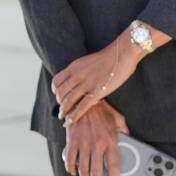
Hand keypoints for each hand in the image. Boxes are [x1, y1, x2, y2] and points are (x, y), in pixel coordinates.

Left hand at [53, 22, 169, 123]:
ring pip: (69, 101)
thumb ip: (78, 71)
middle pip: (61, 93)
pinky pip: (82, 106)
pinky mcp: (97, 92)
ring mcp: (87, 84)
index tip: (57, 95)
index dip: (55, 90)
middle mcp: (77, 75)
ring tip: (64, 116)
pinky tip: (71, 120)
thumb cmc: (106, 58)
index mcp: (74, 67)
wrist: (120, 54)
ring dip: (64, 110)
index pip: (57, 81)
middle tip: (61, 109)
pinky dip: (74, 115)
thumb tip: (74, 79)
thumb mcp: (86, 62)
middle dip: (60, 103)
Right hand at [61, 100, 128, 175]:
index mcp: (111, 140)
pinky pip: (70, 161)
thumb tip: (132, 142)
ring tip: (86, 175)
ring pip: (83, 170)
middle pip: (97, 173)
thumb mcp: (118, 119)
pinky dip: (71, 169)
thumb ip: (125, 132)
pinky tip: (74, 168)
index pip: (114, 166)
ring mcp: (83, 143)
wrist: (83, 98)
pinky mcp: (71, 140)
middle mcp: (97, 143)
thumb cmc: (102, 109)